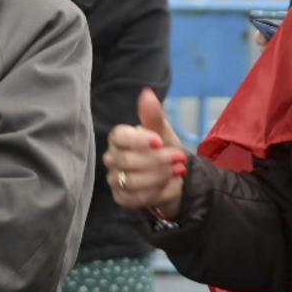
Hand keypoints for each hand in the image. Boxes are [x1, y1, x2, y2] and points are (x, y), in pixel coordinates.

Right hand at [102, 88, 188, 220]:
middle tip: (179, 157)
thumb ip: (153, 116)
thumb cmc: (164, 149)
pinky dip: (157, 192)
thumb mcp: (163, 132)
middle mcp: (112, 158)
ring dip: (159, 176)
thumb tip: (147, 93)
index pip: (119, 136)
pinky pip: (136, 198)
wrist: (173, 176)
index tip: (159, 141)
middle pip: (127, 161)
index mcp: (119, 138)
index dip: (139, 140)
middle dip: (156, 160)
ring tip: (178, 171)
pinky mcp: (121, 197)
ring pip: (131, 181)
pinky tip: (170, 184)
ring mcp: (114, 179)